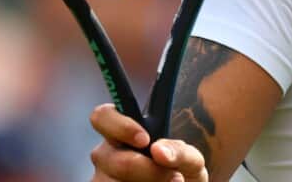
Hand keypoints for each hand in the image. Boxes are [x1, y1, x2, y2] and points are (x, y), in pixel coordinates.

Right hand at [89, 104, 208, 181]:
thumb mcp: (190, 160)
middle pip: (108, 157)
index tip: (145, 140)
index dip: (120, 126)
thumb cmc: (183, 173)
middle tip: (174, 177)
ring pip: (110, 181)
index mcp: (124, 132)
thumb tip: (158, 149)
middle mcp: (107, 153)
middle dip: (145, 169)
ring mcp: (101, 177)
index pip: (103, 116)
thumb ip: (179, 151)